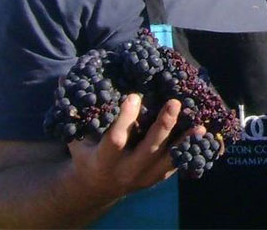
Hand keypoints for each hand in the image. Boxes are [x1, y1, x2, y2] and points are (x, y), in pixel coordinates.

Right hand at [67, 94, 198, 201]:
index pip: (116, 139)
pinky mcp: (157, 179)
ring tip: (200, 124)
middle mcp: (125, 171)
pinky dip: (189, 149)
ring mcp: (144, 178)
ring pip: (167, 159)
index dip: (125, 118)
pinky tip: (201, 134)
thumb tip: (64, 78)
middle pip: (148, 149)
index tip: (134, 96)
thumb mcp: (77, 138)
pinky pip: (176, 164)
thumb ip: (76, 113)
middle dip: (163, 126)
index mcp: (103, 161)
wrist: (95, 188)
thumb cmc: (86, 155)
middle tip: (175, 102)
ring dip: (184, 141)